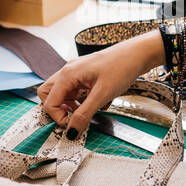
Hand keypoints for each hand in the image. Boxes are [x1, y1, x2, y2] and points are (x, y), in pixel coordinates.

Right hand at [38, 30, 163, 134]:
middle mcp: (68, 71)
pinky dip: (80, 100)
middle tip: (72, 118)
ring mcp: (76, 71)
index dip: (58, 116)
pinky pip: (74, 90)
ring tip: (85, 111)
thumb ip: (84, 114)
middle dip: (57, 109)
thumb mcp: (102, 95)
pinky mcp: (85, 74)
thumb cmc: (121, 68)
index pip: (49, 101)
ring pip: (62, 92)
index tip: (72, 125)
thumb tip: (71, 131)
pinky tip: (95, 102)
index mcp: (68, 74)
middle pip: (48, 94)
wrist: (137, 54)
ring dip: (69, 105)